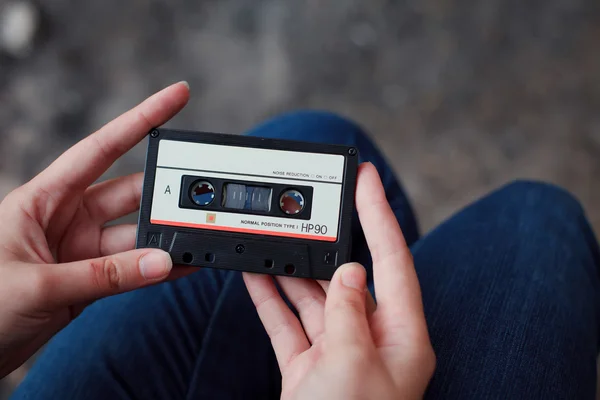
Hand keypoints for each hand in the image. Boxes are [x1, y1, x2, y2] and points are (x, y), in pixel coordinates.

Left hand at [0, 82, 192, 377]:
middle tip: (202, 193)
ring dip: (166, 238)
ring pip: (136, 235)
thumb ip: (103, 276)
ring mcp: (81, 249)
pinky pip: (132, 268)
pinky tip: (182, 264)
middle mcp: (67, 217)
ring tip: (198, 238)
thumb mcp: (36, 284)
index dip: (141, 119)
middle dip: (166, 191)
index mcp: (44, 199)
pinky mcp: (91, 280)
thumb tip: (161, 262)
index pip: (101, 148)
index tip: (177, 97)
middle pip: (130, 193)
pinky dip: (157, 267)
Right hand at [243, 163, 435, 399]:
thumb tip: (348, 273)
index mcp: (401, 337)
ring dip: (291, 268)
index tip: (365, 177)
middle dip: (325, 241)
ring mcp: (338, 355)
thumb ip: (348, 312)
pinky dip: (271, 299)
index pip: (392, 259)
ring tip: (272, 237)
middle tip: (309, 206)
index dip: (378, 213)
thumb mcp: (352, 366)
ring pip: (313, 298)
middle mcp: (372, 341)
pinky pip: (288, 324)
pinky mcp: (308, 370)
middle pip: (349, 275)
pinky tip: (255, 276)